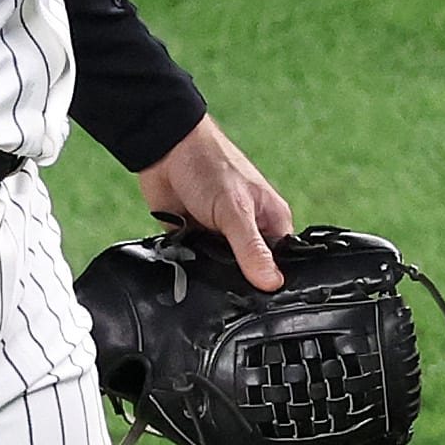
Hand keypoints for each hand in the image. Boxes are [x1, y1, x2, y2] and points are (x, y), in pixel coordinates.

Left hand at [136, 115, 295, 290]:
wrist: (163, 149)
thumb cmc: (209, 163)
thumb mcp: (235, 210)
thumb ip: (251, 248)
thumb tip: (272, 283)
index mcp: (271, 220)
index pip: (280, 264)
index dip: (269, 281)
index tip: (256, 294)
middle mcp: (249, 230)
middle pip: (249, 272)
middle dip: (235, 278)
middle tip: (224, 278)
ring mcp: (221, 236)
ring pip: (221, 271)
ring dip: (210, 271)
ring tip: (203, 263)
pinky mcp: (195, 239)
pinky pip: (196, 264)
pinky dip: (189, 264)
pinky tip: (185, 260)